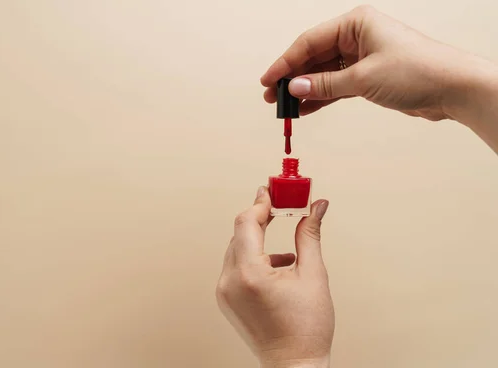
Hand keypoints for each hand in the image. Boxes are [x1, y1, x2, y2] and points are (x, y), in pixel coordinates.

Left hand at [216, 187, 332, 367]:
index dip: (260, 203)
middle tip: (280, 206)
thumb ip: (310, 235)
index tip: (271, 191)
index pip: (246, 222)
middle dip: (259, 218)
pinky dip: (254, 258)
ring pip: (236, 249)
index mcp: (249, 274)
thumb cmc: (307, 329)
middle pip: (239, 234)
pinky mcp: (226, 299)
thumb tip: (317, 207)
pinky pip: (235, 266)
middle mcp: (229, 281)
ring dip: (257, 239)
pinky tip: (278, 266)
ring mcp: (224, 292)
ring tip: (286, 249)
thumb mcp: (314, 276)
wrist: (293, 365)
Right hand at [261, 5, 496, 121]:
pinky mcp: (369, 76)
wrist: (453, 88)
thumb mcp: (363, 78)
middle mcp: (358, 36)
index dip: (285, 62)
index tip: (269, 79)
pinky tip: (306, 108)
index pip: (309, 42)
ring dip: (305, 89)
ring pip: (324, 73)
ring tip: (285, 106)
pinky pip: (337, 85)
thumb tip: (295, 87)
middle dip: (293, 77)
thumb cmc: (418, 70)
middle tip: (273, 95)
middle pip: (314, 57)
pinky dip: (322, 96)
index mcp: (355, 23)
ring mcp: (363, 57)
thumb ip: (325, 84)